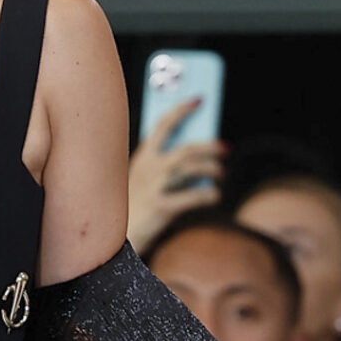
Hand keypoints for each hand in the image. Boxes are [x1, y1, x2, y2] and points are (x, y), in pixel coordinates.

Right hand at [127, 100, 224, 255]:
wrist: (114, 241)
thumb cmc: (133, 210)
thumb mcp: (143, 183)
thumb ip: (163, 168)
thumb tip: (200, 159)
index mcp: (142, 159)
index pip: (162, 124)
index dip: (181, 109)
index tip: (199, 99)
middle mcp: (147, 169)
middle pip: (185, 148)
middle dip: (209, 146)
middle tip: (225, 148)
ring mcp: (153, 187)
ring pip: (190, 168)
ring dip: (211, 168)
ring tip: (221, 173)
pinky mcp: (160, 207)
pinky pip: (192, 196)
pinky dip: (208, 194)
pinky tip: (215, 195)